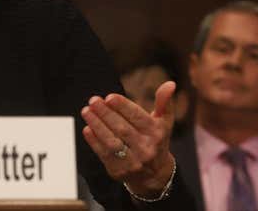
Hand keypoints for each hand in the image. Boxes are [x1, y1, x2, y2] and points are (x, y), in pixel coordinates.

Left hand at [81, 81, 175, 196]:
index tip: (109, 97)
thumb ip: (164, 102)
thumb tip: (170, 83)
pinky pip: (104, 154)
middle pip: (122, 128)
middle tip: (93, 100)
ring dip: (97, 125)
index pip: (138, 117)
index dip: (123, 107)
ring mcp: (133, 162)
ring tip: (86, 111)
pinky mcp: (119, 170)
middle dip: (106, 113)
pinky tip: (87, 128)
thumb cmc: (156, 140)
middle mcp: (146, 148)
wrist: (154, 174)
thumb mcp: (164, 121)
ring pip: (111, 141)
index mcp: (157, 133)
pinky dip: (94, 141)